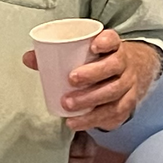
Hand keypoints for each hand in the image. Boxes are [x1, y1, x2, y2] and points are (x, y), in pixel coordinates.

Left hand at [22, 29, 159, 132]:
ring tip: (69, 105)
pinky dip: (94, 120)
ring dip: (91, 100)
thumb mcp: (86, 53)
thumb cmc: (101, 61)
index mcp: (114, 47)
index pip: (113, 40)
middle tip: (71, 80)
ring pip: (114, 92)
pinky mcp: (127, 104)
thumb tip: (28, 58)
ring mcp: (129, 85)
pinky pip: (114, 114)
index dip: (106, 41)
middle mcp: (125, 64)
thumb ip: (56, 54)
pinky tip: (77, 123)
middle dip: (93, 74)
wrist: (133, 72)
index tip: (94, 45)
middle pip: (114, 67)